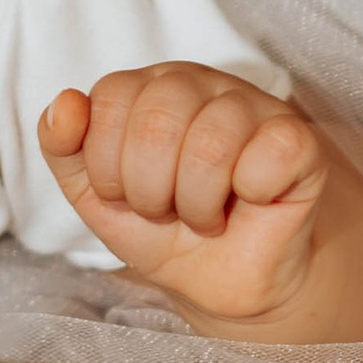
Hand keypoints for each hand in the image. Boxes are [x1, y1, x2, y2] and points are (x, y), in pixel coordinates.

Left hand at [39, 63, 362, 342]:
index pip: (111, 98)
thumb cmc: (161, 226)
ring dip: (197, 203)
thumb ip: (64, 148)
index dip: (109, 166)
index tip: (125, 195)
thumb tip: (63, 104)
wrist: (220, 279)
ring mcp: (252, 105)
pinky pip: (271, 152)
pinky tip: (251, 201)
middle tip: (165, 210)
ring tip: (203, 216)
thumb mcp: (95, 195)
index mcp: (146, 85)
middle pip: (158, 120)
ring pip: (212, 143)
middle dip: (150, 190)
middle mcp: (199, 82)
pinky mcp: (298, 140)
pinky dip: (251, 193)